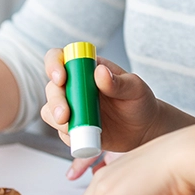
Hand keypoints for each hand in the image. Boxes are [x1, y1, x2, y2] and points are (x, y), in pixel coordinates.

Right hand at [40, 50, 163, 174]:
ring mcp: (72, 107)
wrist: (144, 128)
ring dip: (56, 119)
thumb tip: (100, 72)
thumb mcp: (135, 88)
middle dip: (55, 101)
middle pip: (52, 88)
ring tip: (73, 128)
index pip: (59, 58)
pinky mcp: (73, 127)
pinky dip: (67, 135)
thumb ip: (119, 82)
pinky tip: (82, 137)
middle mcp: (74, 86)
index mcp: (86, 68)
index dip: (53, 65)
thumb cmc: (140, 101)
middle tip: (65, 115)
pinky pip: (60, 131)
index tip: (61, 78)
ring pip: (50, 110)